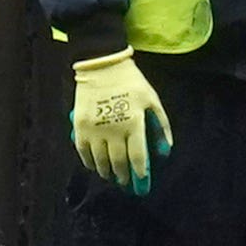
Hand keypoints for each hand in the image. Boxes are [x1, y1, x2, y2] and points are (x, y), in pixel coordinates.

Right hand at [66, 47, 170, 193]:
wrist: (102, 64)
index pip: (137, 157)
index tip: (142, 181)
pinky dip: (89, 162)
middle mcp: (114, 129)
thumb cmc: (131, 82)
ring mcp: (95, 129)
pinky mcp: (80, 126)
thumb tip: (165, 149)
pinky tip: (94, 166)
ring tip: (111, 176)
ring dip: (106, 172)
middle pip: (118, 162)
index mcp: (134, 123)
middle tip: (125, 182)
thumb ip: (161, 125)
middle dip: (123, 176)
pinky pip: (83, 152)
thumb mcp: (152, 99)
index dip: (140, 173)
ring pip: (100, 160)